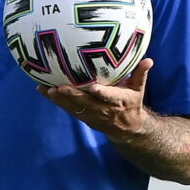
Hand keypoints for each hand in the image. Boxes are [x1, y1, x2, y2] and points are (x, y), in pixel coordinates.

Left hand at [39, 58, 153, 136]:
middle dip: (73, 96)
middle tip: (60, 88)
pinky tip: (41, 90)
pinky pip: (67, 108)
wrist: (127, 129)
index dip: (101, 93)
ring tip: (46, 90)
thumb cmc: (132, 103)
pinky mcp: (82, 116)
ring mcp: (91, 114)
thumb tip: (149, 60)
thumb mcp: (139, 90)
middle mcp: (103, 109)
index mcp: (117, 101)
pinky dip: (55, 100)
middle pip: (86, 103)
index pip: (109, 97)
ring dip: (59, 100)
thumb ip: (141, 74)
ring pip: (73, 107)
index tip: (94, 88)